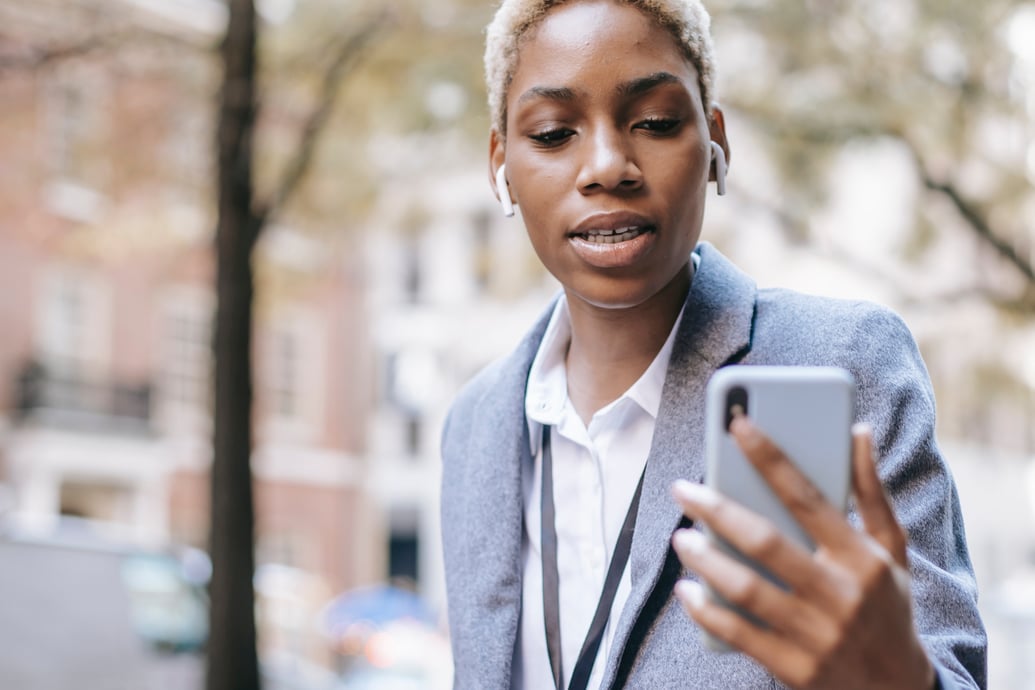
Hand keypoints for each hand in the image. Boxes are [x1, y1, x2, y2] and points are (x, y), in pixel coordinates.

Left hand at [670, 413, 935, 689]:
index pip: (808, 497)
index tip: (737, 426)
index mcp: (862, 558)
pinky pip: (739, 634)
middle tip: (683, 489)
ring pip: (746, 589)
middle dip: (717, 510)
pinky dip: (707, 611)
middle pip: (765, 542)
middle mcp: (840, 595)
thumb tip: (858, 431)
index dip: (770, 458)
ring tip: (681, 539)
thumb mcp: (892, 550)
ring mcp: (817, 635)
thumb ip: (870, 492)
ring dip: (705, 560)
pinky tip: (687, 591)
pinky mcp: (796, 669)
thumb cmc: (887, 606)